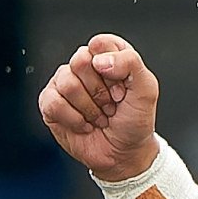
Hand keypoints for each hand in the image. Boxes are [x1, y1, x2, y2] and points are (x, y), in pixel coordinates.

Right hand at [40, 35, 164, 183]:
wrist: (124, 154)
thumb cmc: (134, 121)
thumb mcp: (146, 89)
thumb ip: (130, 62)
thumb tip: (98, 60)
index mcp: (106, 55)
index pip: (100, 44)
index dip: (113, 69)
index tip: (123, 88)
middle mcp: (83, 65)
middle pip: (80, 61)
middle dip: (100, 91)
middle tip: (110, 105)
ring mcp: (64, 83)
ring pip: (67, 83)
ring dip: (89, 109)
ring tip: (99, 117)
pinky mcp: (50, 103)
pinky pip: (54, 103)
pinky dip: (74, 120)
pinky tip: (84, 125)